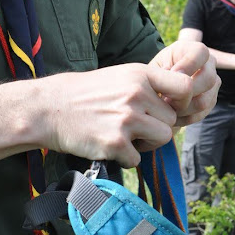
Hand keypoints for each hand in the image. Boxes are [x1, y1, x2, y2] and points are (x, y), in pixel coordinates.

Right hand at [38, 63, 191, 167]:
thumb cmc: (86, 96)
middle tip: (133, 129)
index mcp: (140, 75)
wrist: (50, 108)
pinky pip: (137, 159)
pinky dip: (125, 159)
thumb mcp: (120, 78)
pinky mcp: (116, 142)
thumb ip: (148, 87)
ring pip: (162, 139)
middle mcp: (136, 94)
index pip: (184, 88)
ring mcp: (127, 119)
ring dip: (147, 145)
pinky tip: (109, 147)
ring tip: (124, 138)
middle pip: (171, 121)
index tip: (169, 110)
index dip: (182, 103)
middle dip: (157, 128)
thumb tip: (176, 106)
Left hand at [148, 41, 220, 126]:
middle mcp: (210, 65)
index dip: (187, 65)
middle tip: (165, 98)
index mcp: (196, 50)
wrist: (158, 89)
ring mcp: (213, 85)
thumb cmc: (155, 75)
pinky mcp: (210, 102)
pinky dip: (183, 118)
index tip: (170, 74)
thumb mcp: (155, 68)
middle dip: (184, 93)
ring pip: (203, 101)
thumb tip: (175, 78)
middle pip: (208, 79)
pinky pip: (200, 115)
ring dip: (182, 108)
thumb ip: (164, 72)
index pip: (201, 53)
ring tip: (165, 108)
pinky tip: (170, 116)